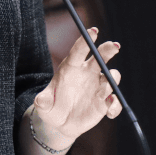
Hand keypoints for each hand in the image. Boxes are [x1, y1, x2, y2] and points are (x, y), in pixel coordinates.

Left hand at [31, 28, 121, 151]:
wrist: (60, 123)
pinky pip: (114, 102)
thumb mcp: (44, 105)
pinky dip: (115, 106)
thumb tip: (40, 101)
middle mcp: (87, 74)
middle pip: (100, 58)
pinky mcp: (104, 103)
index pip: (79, 51)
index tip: (93, 31)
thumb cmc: (51, 108)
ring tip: (105, 90)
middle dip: (108, 50)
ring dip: (112, 80)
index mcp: (72, 68)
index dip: (86, 40)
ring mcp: (98, 87)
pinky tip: (109, 114)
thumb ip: (42, 102)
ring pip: (111, 77)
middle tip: (115, 46)